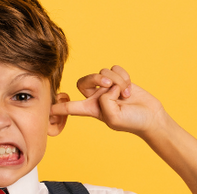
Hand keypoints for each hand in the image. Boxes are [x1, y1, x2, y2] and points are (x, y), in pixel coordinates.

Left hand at [50, 66, 165, 135]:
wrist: (151, 117)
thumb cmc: (132, 122)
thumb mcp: (114, 119)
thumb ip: (104, 103)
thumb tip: (105, 88)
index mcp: (91, 110)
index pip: (69, 108)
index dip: (57, 108)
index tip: (45, 108)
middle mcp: (96, 97)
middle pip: (83, 81)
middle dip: (95, 78)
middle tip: (107, 84)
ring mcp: (107, 87)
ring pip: (102, 72)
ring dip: (116, 81)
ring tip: (125, 93)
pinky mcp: (118, 79)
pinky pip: (114, 68)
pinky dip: (123, 76)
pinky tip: (129, 88)